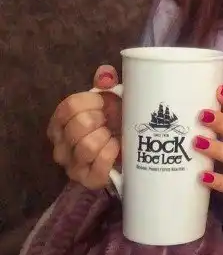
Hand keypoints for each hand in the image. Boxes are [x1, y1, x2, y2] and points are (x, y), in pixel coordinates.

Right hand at [46, 65, 121, 188]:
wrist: (129, 147)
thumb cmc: (116, 118)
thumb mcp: (111, 96)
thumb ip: (106, 81)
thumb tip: (105, 75)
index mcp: (62, 120)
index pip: (69, 107)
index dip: (91, 102)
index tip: (104, 103)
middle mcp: (61, 143)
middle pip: (77, 127)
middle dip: (100, 121)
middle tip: (110, 121)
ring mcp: (72, 164)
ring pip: (86, 148)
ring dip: (106, 139)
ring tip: (114, 136)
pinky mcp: (87, 180)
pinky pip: (97, 169)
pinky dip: (110, 156)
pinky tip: (117, 149)